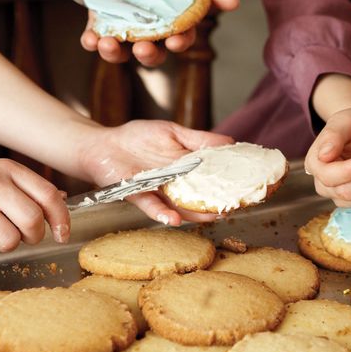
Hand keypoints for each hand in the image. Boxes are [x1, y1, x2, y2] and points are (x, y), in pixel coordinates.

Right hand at [0, 158, 68, 261]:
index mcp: (8, 169)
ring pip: (10, 241)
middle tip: (23, 236)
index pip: (49, 195)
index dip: (62, 218)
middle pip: (33, 220)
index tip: (63, 234)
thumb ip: (27, 187)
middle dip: (34, 236)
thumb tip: (61, 201)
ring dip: (6, 245)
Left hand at [77, 120, 232, 224]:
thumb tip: (232, 142)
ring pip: (179, 207)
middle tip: (235, 207)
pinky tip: (173, 219)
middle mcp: (174, 185)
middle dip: (216, 204)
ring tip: (213, 217)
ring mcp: (156, 191)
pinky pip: (150, 206)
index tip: (248, 187)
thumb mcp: (173, 132)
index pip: (211, 179)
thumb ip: (200, 138)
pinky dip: (162, 213)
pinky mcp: (136, 194)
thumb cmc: (136, 138)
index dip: (229, 184)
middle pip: (199, 197)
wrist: (101, 145)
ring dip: (195, 214)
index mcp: (186, 170)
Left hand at [81, 0, 238, 65]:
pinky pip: (96, 32)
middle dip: (147, 54)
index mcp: (180, 18)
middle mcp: (154, 26)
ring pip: (122, 48)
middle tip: (142, 49)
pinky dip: (91, 40)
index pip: (182, 37)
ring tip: (107, 45)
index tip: (174, 41)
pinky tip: (88, 40)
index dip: (179, 43)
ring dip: (114, 53)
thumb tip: (234, 4)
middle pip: (152, 51)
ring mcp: (127, 22)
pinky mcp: (103, 13)